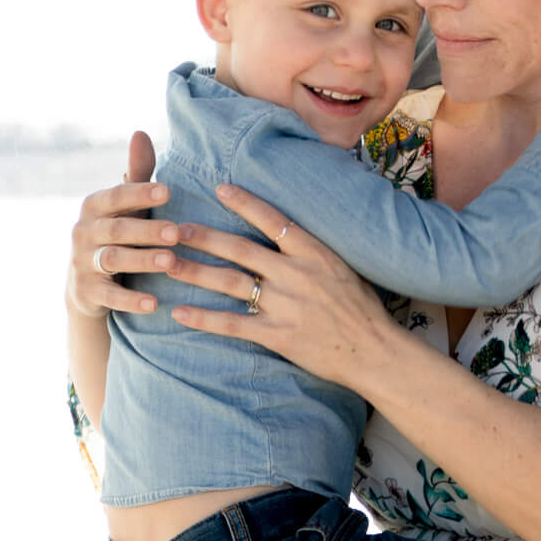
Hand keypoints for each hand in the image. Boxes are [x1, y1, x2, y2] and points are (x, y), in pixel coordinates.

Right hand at [66, 131, 191, 318]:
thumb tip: (140, 132)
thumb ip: (136, 175)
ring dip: (142, 260)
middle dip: (147, 230)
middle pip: (116, 229)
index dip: (140, 193)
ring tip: (171, 262)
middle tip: (177, 232)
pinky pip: (110, 296)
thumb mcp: (126, 207)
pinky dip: (131, 299)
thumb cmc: (118, 235)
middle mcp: (82, 232)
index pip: (116, 196)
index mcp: (93, 207)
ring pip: (112, 259)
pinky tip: (154, 303)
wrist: (87, 286)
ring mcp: (81, 263)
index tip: (169, 191)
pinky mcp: (86, 292)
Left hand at [165, 181, 397, 395]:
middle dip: (202, 236)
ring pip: (229, 282)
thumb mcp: (344, 267)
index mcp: (314, 252)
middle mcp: (295, 274)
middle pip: (239, 249)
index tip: (219, 188)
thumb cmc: (363, 310)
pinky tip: (179, 312)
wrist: (374, 351)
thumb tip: (289, 231)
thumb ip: (314, 250)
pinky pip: (232, 325)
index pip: (273, 219)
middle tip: (172, 227)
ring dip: (194, 272)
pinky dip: (204, 319)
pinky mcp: (277, 335)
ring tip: (166, 263)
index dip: (244, 202)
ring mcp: (285, 305)